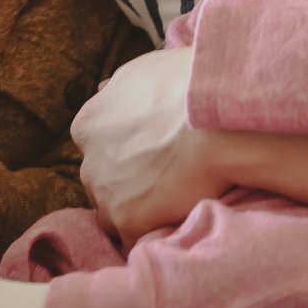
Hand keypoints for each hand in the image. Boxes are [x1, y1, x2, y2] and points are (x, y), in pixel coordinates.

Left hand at [72, 46, 227, 239]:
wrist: (219, 119)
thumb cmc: (190, 87)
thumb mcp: (145, 70)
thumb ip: (120, 90)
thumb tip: (108, 91)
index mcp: (90, 123)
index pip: (98, 149)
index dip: (125, 153)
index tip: (150, 154)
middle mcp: (89, 160)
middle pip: (103, 182)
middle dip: (128, 182)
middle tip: (166, 176)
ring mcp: (106, 195)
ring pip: (115, 213)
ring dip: (139, 210)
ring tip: (175, 200)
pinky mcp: (127, 222)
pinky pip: (137, 237)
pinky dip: (155, 230)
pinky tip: (178, 216)